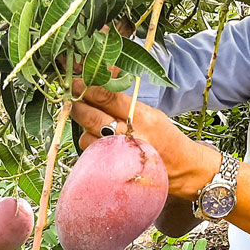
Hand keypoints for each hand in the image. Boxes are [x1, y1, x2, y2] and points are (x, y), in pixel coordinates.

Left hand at [69, 80, 219, 198]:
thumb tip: (102, 80)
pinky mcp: (110, 170)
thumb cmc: (163, 137)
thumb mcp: (151, 113)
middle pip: (92, 117)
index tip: (78, 81)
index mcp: (142, 117)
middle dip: (78, 105)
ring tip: (89, 120)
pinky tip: (97, 139)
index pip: (108, 98)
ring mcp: (118, 155)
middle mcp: (129, 136)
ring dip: (83, 126)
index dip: (89, 88)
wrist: (178, 168)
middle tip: (71, 97)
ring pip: (86, 136)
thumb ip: (125, 101)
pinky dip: (89, 143)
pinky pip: (89, 152)